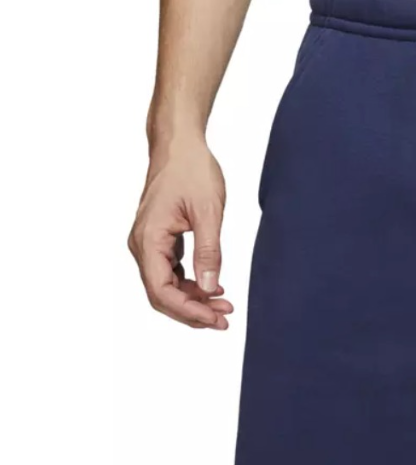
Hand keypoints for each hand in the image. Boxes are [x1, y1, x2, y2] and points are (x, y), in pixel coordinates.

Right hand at [128, 140, 233, 328]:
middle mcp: (142, 245)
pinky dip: (190, 285)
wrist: (180, 145)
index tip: (215, 318)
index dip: (188, 311)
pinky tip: (213, 289)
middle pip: (161, 295)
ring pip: (166, 286)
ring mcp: (149, 243)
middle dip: (192, 312)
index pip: (161, 291)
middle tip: (224, 320)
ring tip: (224, 307)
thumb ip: (209, 252)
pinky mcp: (159, 240)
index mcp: (149, 239)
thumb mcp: (209, 212)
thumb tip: (211, 289)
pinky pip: (170, 273)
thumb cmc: (192, 170)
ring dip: (193, 300)